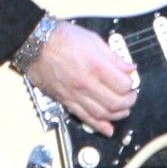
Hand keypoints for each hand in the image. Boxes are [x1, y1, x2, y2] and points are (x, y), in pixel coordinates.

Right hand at [27, 21, 138, 136]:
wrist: (35, 44)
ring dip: (117, 115)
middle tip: (130, 96)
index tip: (130, 81)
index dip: (131, 84)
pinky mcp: (66, 101)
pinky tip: (108, 129)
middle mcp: (86, 83)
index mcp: (95, 66)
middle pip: (116, 103)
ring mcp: (75, 94)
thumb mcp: (93, 40)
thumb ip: (113, 57)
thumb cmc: (62, 38)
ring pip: (102, 114)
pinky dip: (98, 126)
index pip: (123, 85)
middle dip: (128, 101)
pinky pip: (84, 118)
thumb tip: (129, 68)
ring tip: (122, 109)